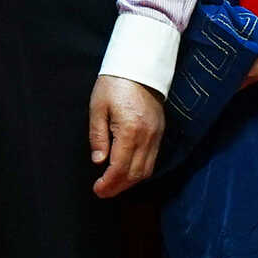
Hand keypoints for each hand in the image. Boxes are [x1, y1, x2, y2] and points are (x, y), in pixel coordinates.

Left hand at [89, 76, 166, 197]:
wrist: (139, 66)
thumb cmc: (114, 84)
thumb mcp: (98, 108)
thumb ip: (97, 136)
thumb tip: (99, 161)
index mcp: (129, 130)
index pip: (120, 168)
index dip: (109, 183)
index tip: (97, 189)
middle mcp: (147, 136)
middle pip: (135, 174)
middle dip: (118, 187)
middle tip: (103, 191)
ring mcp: (156, 135)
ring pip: (146, 169)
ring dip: (130, 181)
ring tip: (113, 184)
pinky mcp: (160, 131)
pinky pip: (153, 159)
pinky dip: (139, 170)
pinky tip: (127, 170)